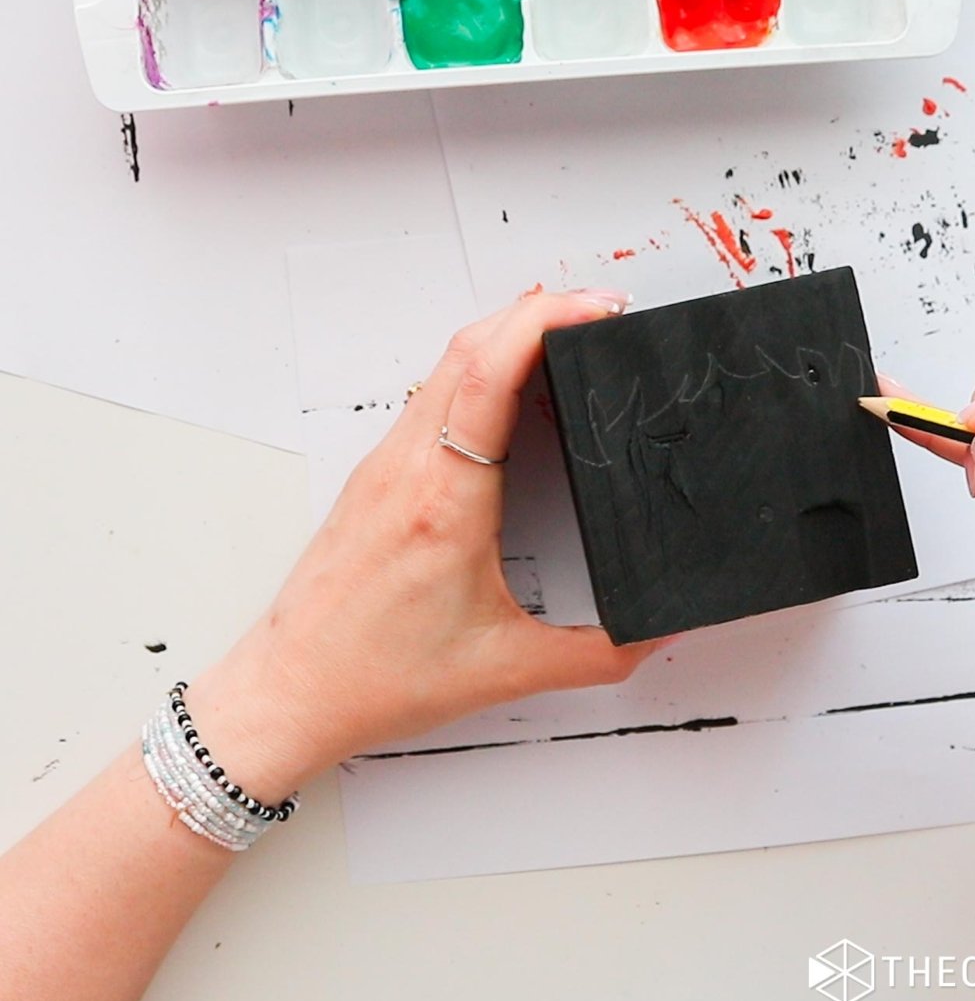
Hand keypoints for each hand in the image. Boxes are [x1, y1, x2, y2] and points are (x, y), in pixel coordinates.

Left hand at [185, 291, 659, 797]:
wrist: (290, 692)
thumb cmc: (376, 679)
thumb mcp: (508, 670)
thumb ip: (601, 655)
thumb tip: (659, 631)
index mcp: (445, 503)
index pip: (490, 374)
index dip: (545, 322)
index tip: (596, 308)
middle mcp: (408, 468)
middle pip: (468, 345)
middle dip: (537, 309)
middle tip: (598, 310)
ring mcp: (384, 465)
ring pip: (444, 363)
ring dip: (504, 333)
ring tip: (563, 335)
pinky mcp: (376, 476)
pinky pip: (431, 394)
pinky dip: (477, 367)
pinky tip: (507, 385)